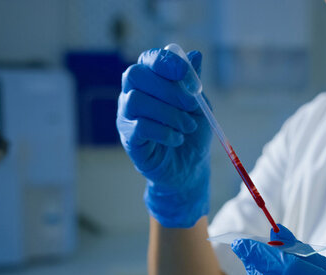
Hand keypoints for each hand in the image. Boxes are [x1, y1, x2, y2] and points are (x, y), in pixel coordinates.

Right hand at [117, 48, 211, 227]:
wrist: (189, 167)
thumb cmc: (191, 132)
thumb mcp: (198, 105)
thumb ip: (192, 82)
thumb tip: (195, 56)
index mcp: (150, 81)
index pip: (148, 59)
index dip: (165, 62)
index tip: (186, 75)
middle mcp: (133, 94)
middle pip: (135, 75)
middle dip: (167, 88)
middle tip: (191, 105)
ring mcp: (127, 117)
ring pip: (136, 101)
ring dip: (169, 113)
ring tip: (187, 127)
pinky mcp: (129, 139)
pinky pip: (140, 127)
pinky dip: (164, 132)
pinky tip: (177, 139)